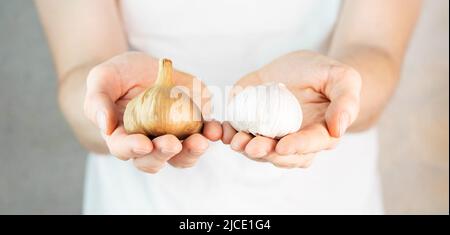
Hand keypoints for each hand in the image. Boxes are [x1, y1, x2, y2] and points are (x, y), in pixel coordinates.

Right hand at [84, 52, 221, 172]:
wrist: (145, 68)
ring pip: (183, 155)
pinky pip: (204, 135)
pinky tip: (215, 129)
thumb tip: (104, 126)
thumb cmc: (118, 76)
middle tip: (173, 143)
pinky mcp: (194, 124)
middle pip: (155, 159)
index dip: (133, 149)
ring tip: (201, 141)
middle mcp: (148, 143)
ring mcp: (173, 136)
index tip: (144, 144)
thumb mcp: (102, 78)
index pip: (124, 149)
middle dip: (165, 154)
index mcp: (122, 137)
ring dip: (193, 152)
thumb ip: (98, 100)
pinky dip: (211, 134)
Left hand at [222, 51, 360, 167]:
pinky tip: (219, 130)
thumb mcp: (343, 79)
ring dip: (244, 147)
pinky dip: (226, 133)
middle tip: (252, 146)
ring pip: (256, 149)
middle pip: (279, 154)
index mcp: (318, 135)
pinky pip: (237, 133)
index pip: (309, 146)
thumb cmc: (325, 74)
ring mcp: (269, 134)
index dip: (297, 147)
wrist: (300, 67)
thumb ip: (346, 101)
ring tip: (235, 140)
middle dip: (265, 152)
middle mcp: (292, 141)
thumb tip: (339, 129)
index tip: (284, 145)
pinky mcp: (249, 123)